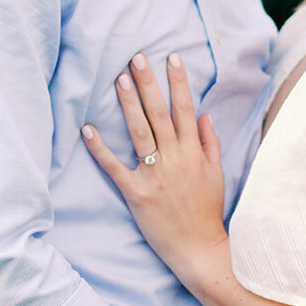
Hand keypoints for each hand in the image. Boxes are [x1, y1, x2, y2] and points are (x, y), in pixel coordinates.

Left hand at [82, 53, 226, 276]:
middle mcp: (174, 158)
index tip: (172, 58)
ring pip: (140, 132)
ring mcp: (154, 174)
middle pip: (160, 113)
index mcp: (193, 152)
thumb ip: (209, 144)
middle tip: (137, 57)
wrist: (199, 248)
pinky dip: (100, 148)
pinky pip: (115, 167)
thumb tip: (204, 116)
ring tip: (119, 79)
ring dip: (129, 104)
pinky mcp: (136, 193)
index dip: (179, 82)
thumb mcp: (216, 174)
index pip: (185, 108)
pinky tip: (88, 129)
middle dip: (148, 83)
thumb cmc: (207, 211)